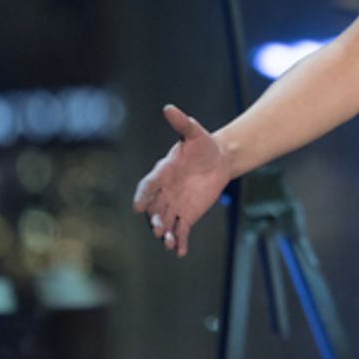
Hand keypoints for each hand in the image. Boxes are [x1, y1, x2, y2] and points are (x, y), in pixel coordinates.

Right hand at [132, 105, 232, 256]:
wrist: (219, 159)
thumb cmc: (202, 145)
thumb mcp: (194, 133)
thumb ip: (181, 123)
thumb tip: (169, 108)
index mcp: (162, 172)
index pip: (148, 185)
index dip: (143, 194)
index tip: (139, 204)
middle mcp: (164, 192)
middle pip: (155, 208)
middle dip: (154, 218)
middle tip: (156, 227)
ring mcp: (174, 205)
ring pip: (166, 222)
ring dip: (165, 233)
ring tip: (167, 241)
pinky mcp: (187, 215)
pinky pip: (181, 230)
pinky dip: (180, 241)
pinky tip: (180, 251)